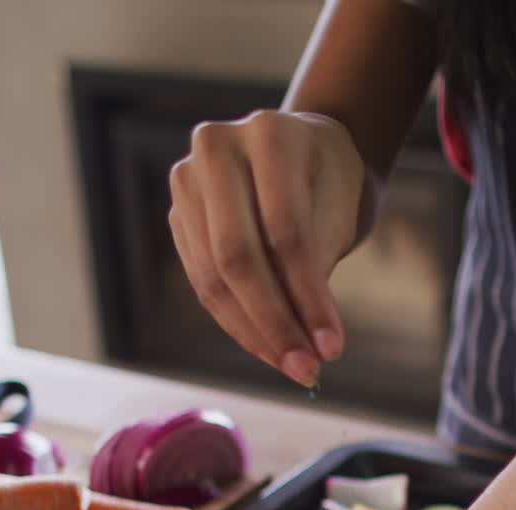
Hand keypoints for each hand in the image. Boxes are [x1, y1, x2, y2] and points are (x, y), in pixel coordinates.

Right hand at [168, 110, 366, 387]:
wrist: (303, 154)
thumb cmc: (327, 184)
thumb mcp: (337, 215)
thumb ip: (316, 270)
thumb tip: (309, 347)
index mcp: (268, 133)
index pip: (285, 233)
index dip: (308, 298)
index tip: (332, 348)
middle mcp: (216, 148)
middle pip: (238, 258)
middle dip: (275, 324)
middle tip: (307, 370)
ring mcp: (188, 180)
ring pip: (213, 277)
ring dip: (253, 333)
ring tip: (291, 366)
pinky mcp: (178, 214)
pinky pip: (203, 283)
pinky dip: (236, 322)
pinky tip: (267, 347)